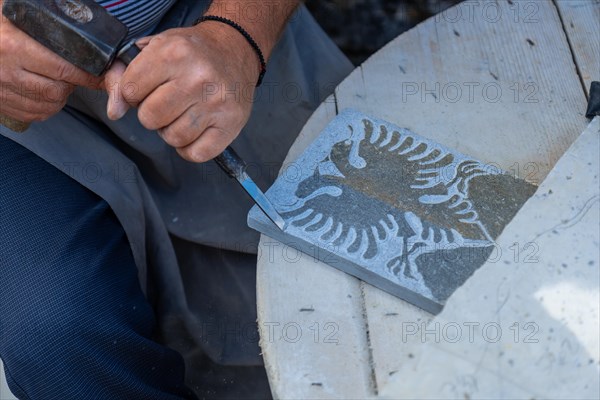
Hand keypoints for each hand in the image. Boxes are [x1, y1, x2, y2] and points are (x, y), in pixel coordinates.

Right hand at [0, 12, 101, 122]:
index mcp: (13, 46)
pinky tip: (43, 91)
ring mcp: (3, 91)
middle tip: (72, 73)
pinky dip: (47, 105)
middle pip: (58, 90)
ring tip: (56, 79)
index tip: (101, 75)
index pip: (63, 68)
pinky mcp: (3, 105)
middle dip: (72, 84)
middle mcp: (7, 72)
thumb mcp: (17, 18)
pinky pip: (36, 113)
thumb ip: (47, 27)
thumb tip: (82, 35)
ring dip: (60, 95)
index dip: (87, 74)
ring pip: (50, 105)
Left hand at [105, 23, 259, 162]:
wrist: (235, 48)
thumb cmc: (193, 51)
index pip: (130, 91)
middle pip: (150, 117)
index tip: (147, 87)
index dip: (133, 92)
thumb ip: (126, 76)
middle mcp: (197, 78)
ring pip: (173, 137)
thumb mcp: (157, 48)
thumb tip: (115, 111)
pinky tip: (194, 132)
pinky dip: (190, 149)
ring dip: (171, 132)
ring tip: (182, 115)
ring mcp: (216, 103)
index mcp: (174, 53)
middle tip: (166, 102)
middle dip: (152, 114)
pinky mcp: (231, 124)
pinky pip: (197, 153)